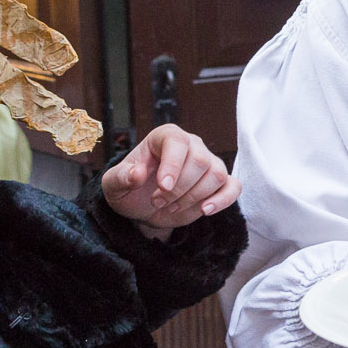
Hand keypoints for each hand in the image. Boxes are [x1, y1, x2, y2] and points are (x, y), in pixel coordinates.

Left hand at [101, 125, 240, 240]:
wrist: (143, 206)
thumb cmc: (129, 188)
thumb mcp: (113, 185)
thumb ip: (121, 177)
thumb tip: (137, 173)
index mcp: (166, 137)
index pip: (178, 142)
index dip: (173, 164)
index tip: (163, 186)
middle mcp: (192, 145)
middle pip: (200, 161)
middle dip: (179, 188)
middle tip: (158, 202)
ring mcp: (209, 163)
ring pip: (216, 174)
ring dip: (193, 197)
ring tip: (171, 207)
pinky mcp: (220, 183)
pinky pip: (233, 187)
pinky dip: (223, 200)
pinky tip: (205, 210)